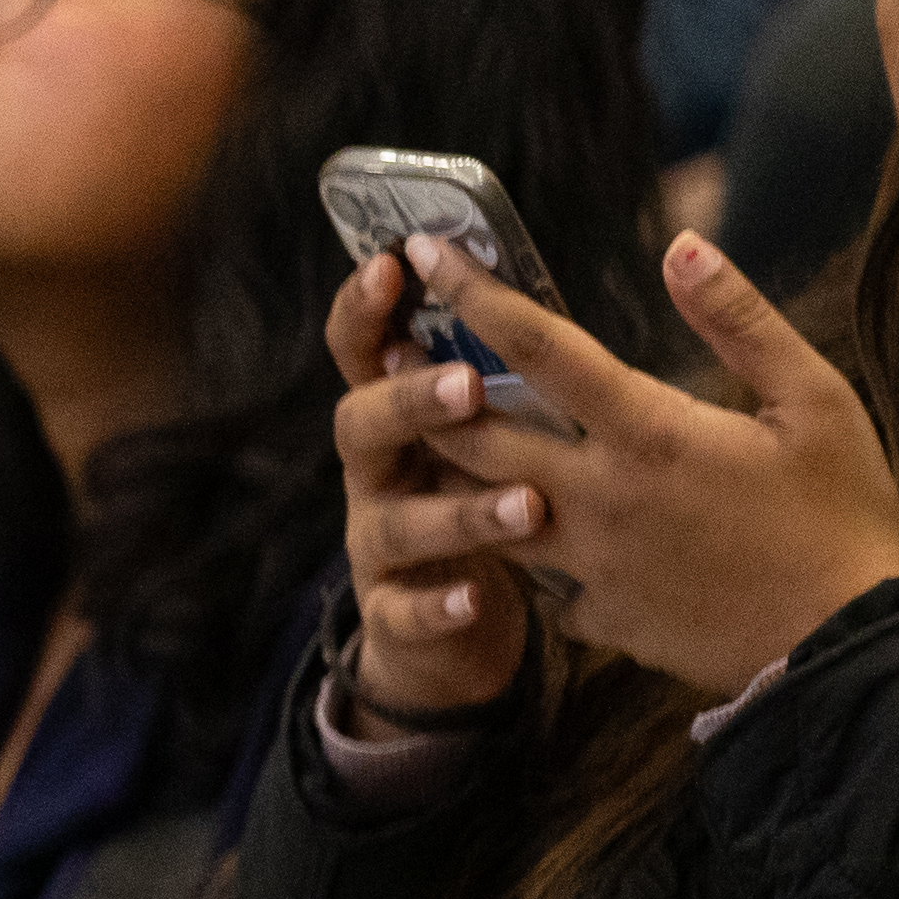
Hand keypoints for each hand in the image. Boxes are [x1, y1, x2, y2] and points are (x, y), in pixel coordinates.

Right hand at [327, 247, 540, 721]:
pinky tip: (477, 597)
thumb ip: (495, 380)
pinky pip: (407, 612)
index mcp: (400, 420)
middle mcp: (376, 476)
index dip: (366, 309)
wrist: (446, 635)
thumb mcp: (483, 437)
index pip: (365, 351)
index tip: (393, 263)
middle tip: (467, 384)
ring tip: (528, 505)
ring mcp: (378, 547)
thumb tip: (535, 295)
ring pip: (396, 523)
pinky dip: (439, 605)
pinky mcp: (395, 617)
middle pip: (363, 425)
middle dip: (410, 400)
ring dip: (458, 512)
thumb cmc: (483, 506)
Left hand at [373, 233, 898, 704]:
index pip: (540, 348)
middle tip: (389, 347)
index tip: (427, 252)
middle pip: (478, 435)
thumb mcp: (814, 401)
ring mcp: (588, 563)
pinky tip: (504, 527)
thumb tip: (681, 246)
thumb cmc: (841, 515)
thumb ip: (740, 321)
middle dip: (422, 387)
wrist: (842, 649)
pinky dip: (520, 549)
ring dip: (448, 465)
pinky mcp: (596, 615)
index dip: (475, 295)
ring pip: (484, 509)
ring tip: (421, 426)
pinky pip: (536, 577)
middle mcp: (599, 498)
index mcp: (651, 434)